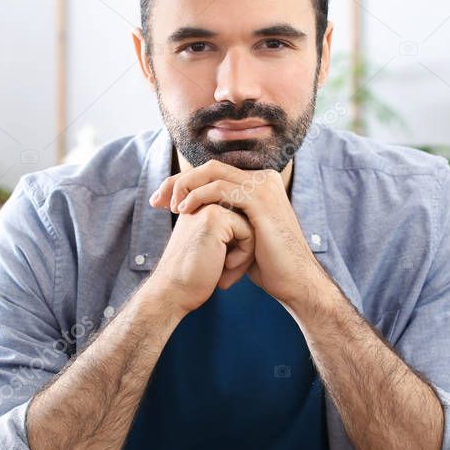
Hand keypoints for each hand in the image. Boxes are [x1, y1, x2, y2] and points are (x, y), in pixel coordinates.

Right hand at [145, 202, 255, 316]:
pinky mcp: (215, 218)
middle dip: (244, 249)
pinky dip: (243, 255)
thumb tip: (260, 228)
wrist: (173, 293)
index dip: (239, 246)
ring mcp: (207, 206)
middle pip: (247, 221)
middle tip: (227, 269)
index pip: (240, 220)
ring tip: (227, 269)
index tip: (222, 265)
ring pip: (251, 226)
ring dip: (245, 253)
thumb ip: (229, 233)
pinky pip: (249, 232)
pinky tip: (225, 265)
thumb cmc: (194, 277)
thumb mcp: (212, 248)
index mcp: (200, 208)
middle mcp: (202, 203)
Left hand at [149, 159, 326, 307]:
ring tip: (169, 206)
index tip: (161, 201)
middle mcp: (263, 178)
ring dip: (184, 186)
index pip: (214, 173)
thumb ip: (227, 219)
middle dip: (178, 181)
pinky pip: (220, 188)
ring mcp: (263, 186)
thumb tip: (203, 217)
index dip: (184, 183)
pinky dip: (198, 196)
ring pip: (212, 172)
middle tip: (156, 200)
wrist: (293, 280)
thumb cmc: (269, 264)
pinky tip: (184, 210)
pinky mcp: (260, 199)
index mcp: (259, 183)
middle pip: (209, 168)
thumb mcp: (243, 235)